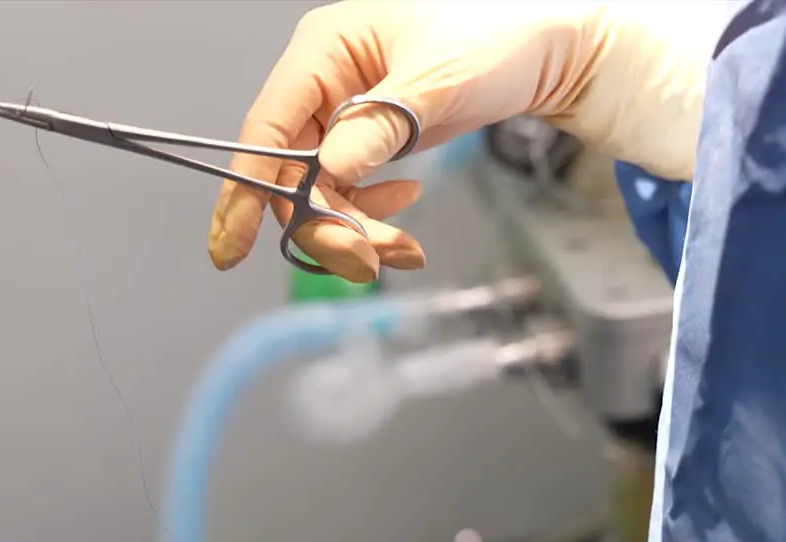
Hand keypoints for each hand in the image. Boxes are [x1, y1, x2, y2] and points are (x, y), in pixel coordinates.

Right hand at [207, 0, 614, 281]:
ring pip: (324, 188)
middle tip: (369, 261)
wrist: (555, 49)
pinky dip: (374, 212)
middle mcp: (326, 79)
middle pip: (294, 170)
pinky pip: (353, 186)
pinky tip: (406, 208)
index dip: (248, 190)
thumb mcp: (435, 83)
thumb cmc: (500, 37)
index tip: (230, 250)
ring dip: (357, 228)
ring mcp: (349, 109)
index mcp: (325, 49)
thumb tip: (327, 173)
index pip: (268, 127)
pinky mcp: (375, 134)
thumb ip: (377, 128)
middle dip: (328, 224)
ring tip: (405, 248)